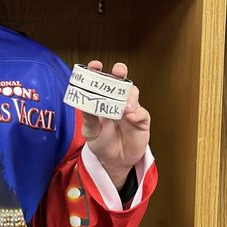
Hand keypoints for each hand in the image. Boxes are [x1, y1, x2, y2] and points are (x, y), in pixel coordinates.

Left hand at [81, 60, 150, 188]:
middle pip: (120, 81)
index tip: (95, 65)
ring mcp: (130, 109)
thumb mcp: (90, 131)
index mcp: (102, 99)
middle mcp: (117, 100)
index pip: (100, 81)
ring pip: (133, 93)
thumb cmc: (101, 141)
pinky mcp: (141, 120)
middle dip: (120, 73)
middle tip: (118, 71)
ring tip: (123, 106)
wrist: (114, 161)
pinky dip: (137, 113)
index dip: (98, 71)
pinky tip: (130, 116)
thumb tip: (84, 104)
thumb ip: (88, 119)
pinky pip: (142, 113)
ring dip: (129, 96)